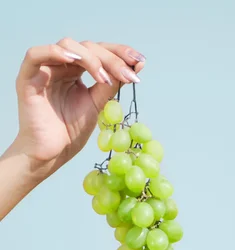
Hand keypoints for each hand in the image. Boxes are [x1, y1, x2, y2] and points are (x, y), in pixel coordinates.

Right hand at [12, 38, 145, 174]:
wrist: (51, 154)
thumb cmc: (70, 132)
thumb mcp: (97, 105)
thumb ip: (111, 85)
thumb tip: (135, 67)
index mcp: (77, 71)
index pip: (99, 52)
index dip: (120, 53)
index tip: (140, 61)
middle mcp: (61, 65)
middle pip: (88, 47)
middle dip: (112, 59)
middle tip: (129, 74)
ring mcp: (44, 69)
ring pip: (67, 46)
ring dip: (90, 58)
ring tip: (104, 78)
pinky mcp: (28, 78)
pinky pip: (36, 54)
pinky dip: (55, 52)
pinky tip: (74, 60)